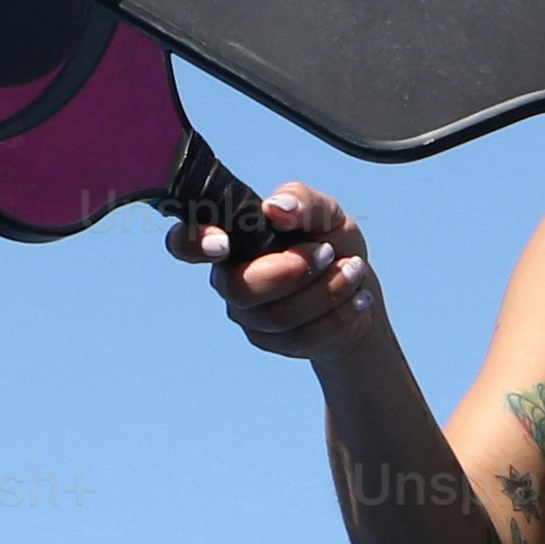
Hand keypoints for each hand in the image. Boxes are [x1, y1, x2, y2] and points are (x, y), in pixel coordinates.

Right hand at [173, 184, 383, 361]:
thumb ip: (302, 200)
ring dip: (326, 291)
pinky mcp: (274, 343)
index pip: (185, 244)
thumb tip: (275, 207)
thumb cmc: (331, 241)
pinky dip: (339, 315)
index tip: (222, 242)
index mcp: (232, 240)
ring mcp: (250, 316)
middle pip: (240, 288)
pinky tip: (359, 298)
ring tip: (355, 269)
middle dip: (291, 270)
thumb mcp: (326, 212)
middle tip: (329, 251)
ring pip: (278, 316)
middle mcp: (230, 280)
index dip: (192, 243)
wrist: (357, 286)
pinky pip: (302, 338)